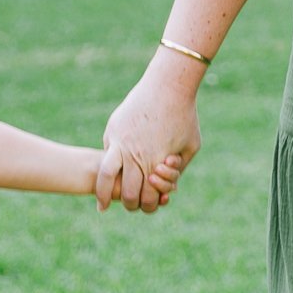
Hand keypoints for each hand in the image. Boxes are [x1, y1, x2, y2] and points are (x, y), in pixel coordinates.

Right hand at [96, 56, 203, 212]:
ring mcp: (121, 142)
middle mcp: (137, 155)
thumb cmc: (185, 115)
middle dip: (130, 203)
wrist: (169, 85)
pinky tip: (104, 177)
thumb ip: (179, 169)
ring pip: (105, 178)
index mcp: (157, 162)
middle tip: (128, 205)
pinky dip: (104, 169)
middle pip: (127, 193)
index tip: (148, 203)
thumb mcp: (191, 146)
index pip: (148, 198)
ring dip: (104, 195)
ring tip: (102, 206)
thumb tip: (167, 186)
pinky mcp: (112, 130)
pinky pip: (106, 155)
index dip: (149, 204)